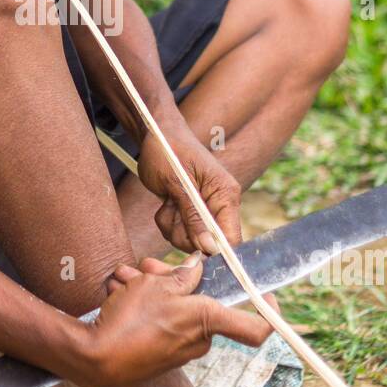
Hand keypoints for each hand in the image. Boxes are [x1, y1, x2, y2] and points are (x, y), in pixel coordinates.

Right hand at [79, 252, 273, 386]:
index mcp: (208, 321)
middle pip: (201, 303)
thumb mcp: (156, 285)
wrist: (96, 359)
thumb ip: (182, 275)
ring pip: (175, 308)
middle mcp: (200, 339)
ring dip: (152, 288)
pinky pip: (160, 321)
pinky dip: (143, 304)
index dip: (269, 313)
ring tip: (125, 276)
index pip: (256, 329)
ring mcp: (179, 349)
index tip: (268, 295)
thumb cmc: (131, 321)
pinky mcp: (160, 353)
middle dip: (176, 279)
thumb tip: (197, 267)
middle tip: (149, 266)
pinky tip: (120, 291)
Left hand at [136, 123, 241, 252]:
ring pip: (190, 240)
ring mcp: (206, 210)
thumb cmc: (168, 151)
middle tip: (172, 209)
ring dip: (173, 226)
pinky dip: (168, 221)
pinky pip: (179, 232)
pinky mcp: (191, 213)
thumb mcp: (177, 183)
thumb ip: (193, 216)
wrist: (155, 136)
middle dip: (184, 233)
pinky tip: (166, 201)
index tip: (191, 247)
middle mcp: (220, 204)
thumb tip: (210, 247)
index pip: (231, 237)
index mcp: (226, 194)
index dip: (214, 250)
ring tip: (168, 200)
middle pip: (208, 243)